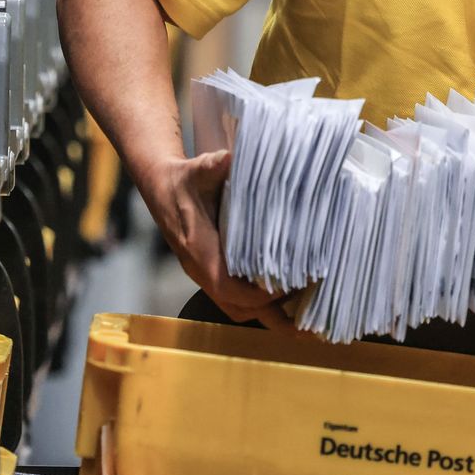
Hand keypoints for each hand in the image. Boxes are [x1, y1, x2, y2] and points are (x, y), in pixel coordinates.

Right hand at [143, 150, 294, 331]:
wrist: (163, 188)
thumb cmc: (184, 180)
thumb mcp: (197, 169)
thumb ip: (211, 165)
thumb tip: (227, 159)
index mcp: (198, 251)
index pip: (228, 288)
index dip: (259, 294)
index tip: (290, 285)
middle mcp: (202, 270)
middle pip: (238, 309)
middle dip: (273, 316)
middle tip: (311, 314)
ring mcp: (208, 274)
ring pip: (239, 308)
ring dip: (270, 313)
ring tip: (306, 311)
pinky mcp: (216, 272)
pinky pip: (240, 299)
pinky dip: (264, 304)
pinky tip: (288, 294)